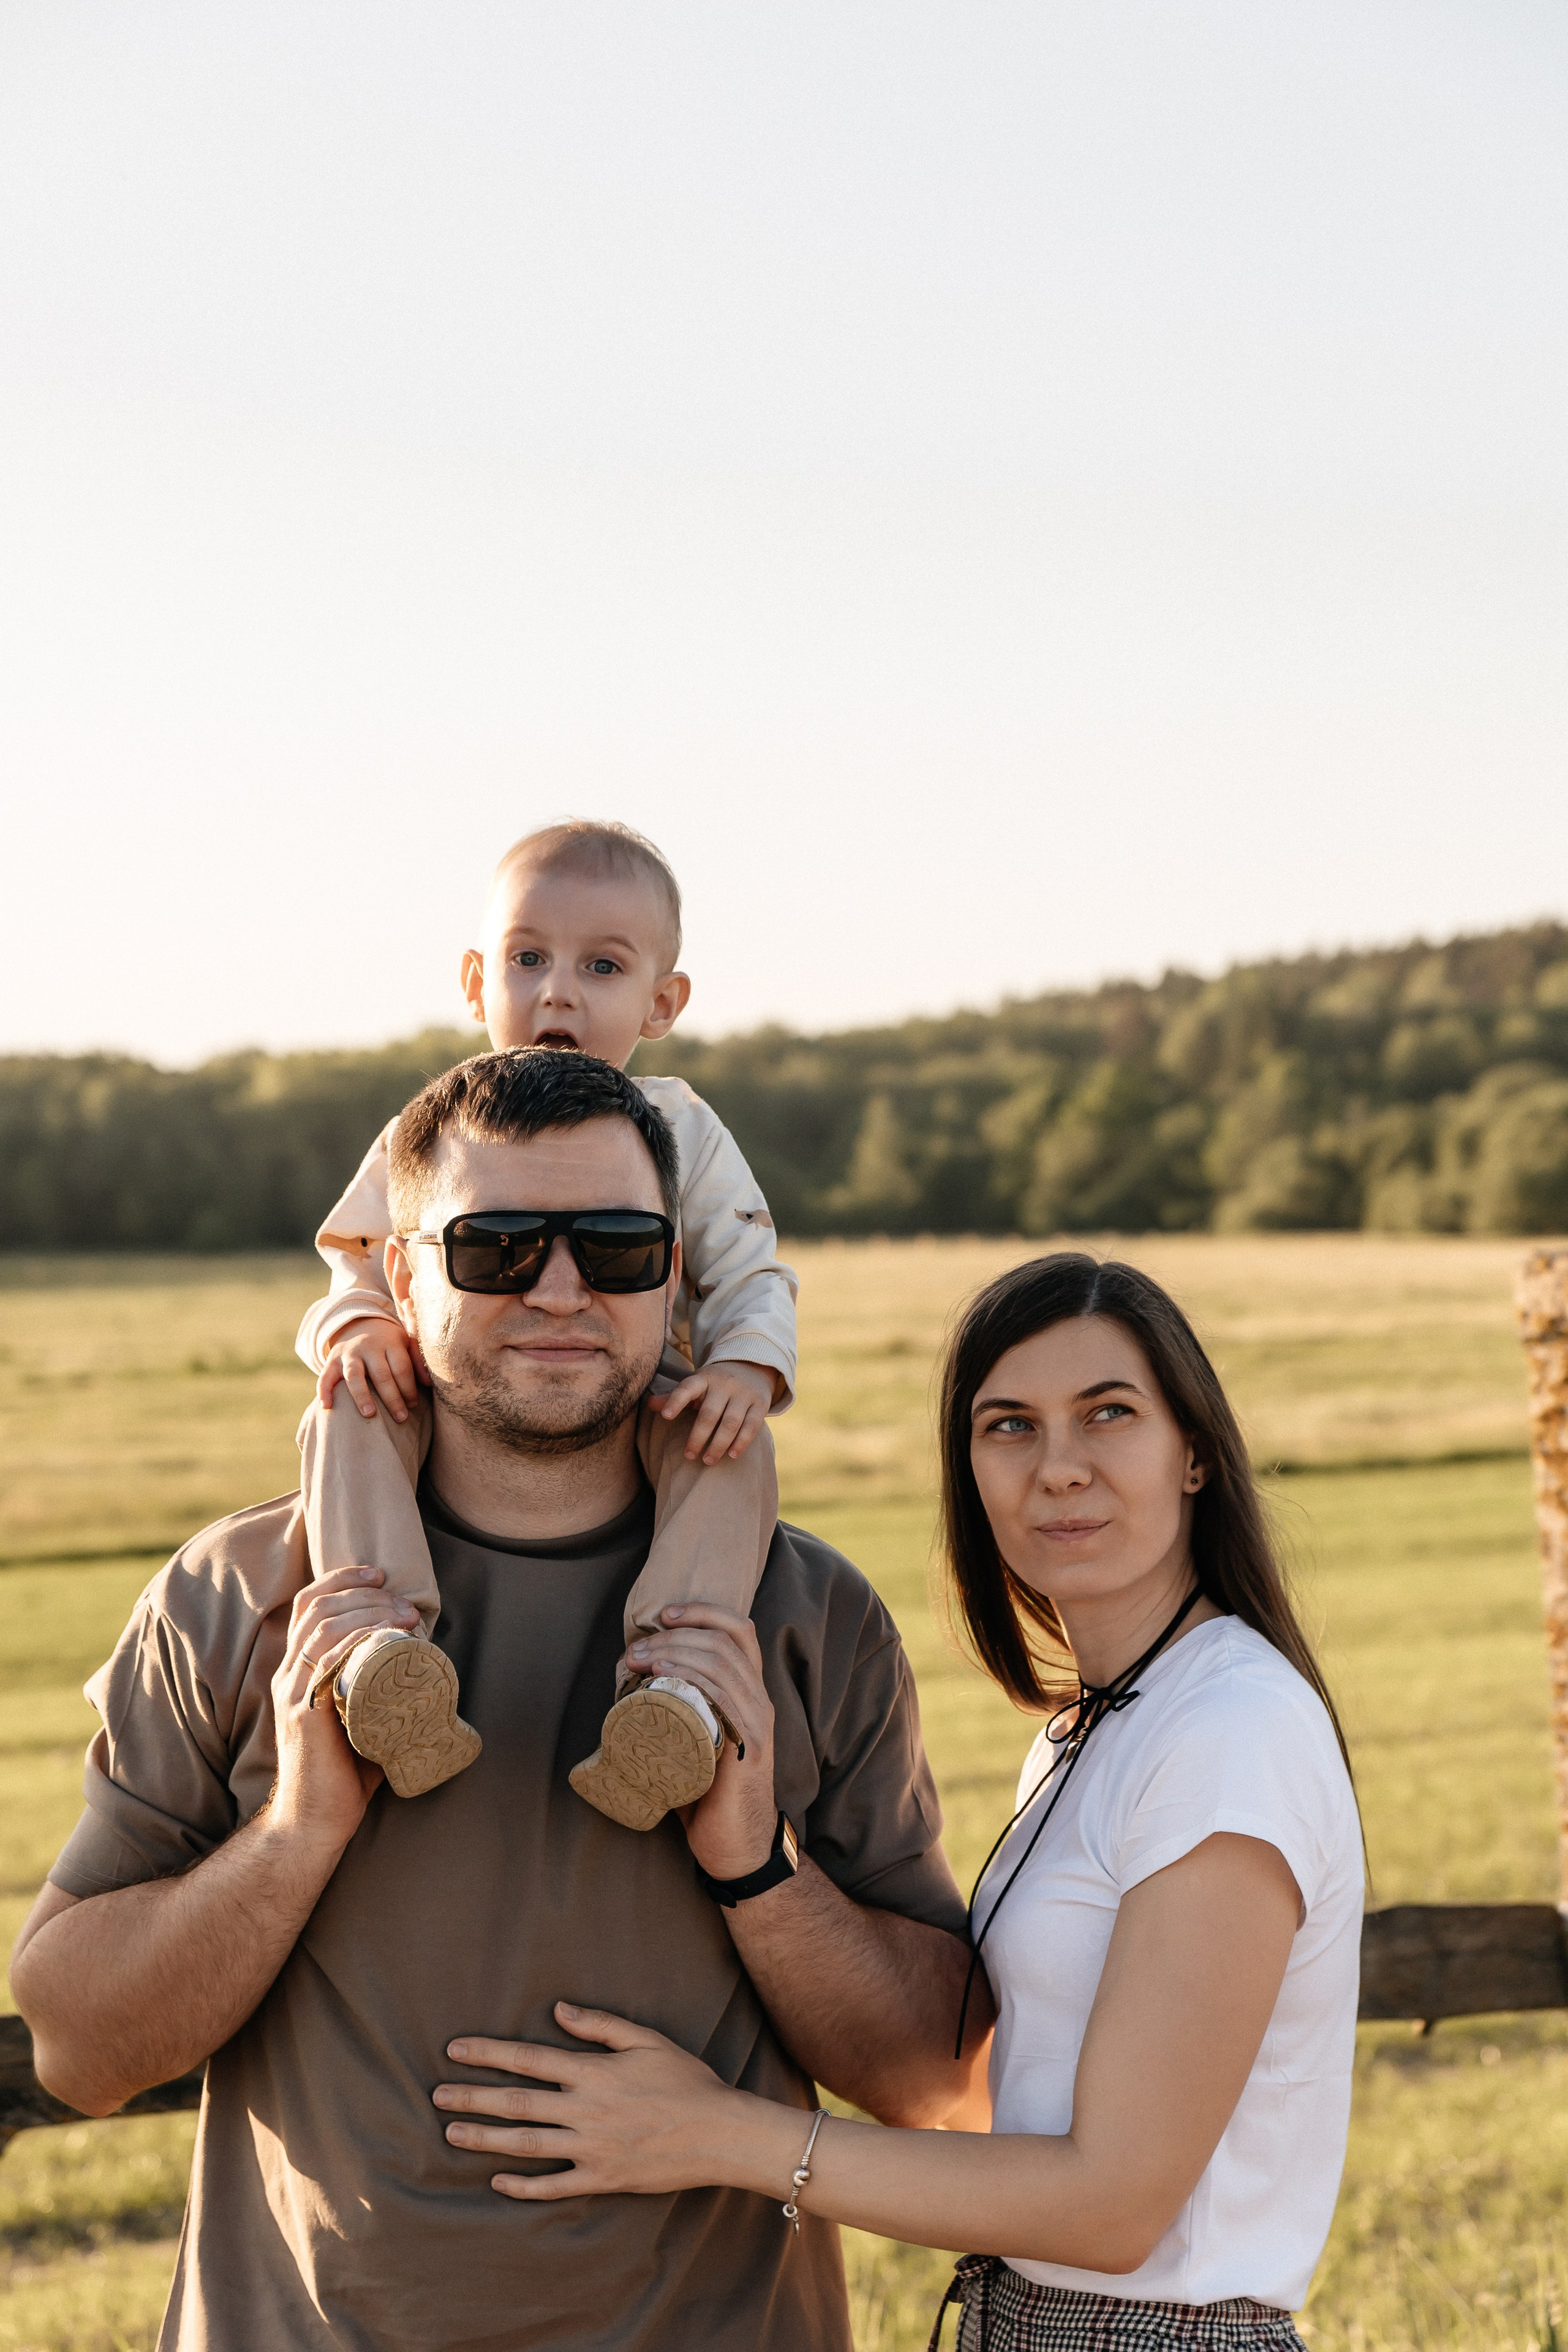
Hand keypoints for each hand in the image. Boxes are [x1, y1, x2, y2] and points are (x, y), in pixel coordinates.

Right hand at [264, 1567, 418, 1854]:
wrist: (313, 1824)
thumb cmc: (344, 1774)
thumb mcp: (361, 1716)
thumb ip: (376, 1689)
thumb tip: (424, 1666)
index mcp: (297, 1670)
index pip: (309, 1605)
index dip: (341, 1579)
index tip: (380, 1573)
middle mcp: (288, 1675)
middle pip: (318, 1608)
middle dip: (365, 1593)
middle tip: (406, 1604)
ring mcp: (293, 1694)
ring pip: (322, 1629)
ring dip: (367, 1612)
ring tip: (405, 1617)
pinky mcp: (303, 1715)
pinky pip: (324, 1663)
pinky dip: (354, 1641)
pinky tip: (381, 1637)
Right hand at [318, 1316, 424, 1421]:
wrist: (360, 1323)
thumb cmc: (389, 1342)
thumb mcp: (406, 1343)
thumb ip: (418, 1361)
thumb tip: (428, 1384)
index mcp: (390, 1343)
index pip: (401, 1368)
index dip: (408, 1388)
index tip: (413, 1406)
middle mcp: (369, 1347)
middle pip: (381, 1374)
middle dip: (392, 1398)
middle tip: (401, 1418)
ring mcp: (349, 1353)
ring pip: (354, 1375)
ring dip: (362, 1395)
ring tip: (370, 1414)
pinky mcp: (332, 1360)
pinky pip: (325, 1376)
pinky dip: (324, 1391)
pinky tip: (327, 1407)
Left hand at [433, 2005, 784, 2201]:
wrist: (719, 2132)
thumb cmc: (686, 2080)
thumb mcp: (646, 2039)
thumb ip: (599, 2025)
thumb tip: (559, 2009)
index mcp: (592, 2072)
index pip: (528, 2058)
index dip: (488, 2054)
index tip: (455, 2051)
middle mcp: (584, 2109)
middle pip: (516, 2102)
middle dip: (472, 2098)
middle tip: (436, 2096)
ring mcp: (590, 2148)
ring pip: (526, 2144)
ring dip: (485, 2139)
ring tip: (452, 2134)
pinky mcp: (601, 2178)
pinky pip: (554, 2185)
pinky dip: (523, 2186)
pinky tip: (498, 2182)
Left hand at [624, 1603, 778, 1881]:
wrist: (735, 1846)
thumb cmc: (706, 1793)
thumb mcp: (693, 1739)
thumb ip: (677, 1711)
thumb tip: (629, 1688)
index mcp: (748, 1693)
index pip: (739, 1632)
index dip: (703, 1612)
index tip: (663, 1613)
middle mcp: (759, 1700)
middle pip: (725, 1641)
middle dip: (675, 1635)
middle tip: (634, 1649)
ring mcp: (758, 1723)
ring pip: (724, 1663)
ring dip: (676, 1652)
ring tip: (639, 1659)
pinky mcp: (752, 1748)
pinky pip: (727, 1699)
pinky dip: (694, 1678)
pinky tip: (664, 1676)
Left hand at [652, 1361, 775, 1462]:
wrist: (752, 1366)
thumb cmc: (715, 1383)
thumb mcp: (696, 1384)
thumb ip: (674, 1396)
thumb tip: (649, 1404)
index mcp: (703, 1378)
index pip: (687, 1388)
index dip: (676, 1401)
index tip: (666, 1416)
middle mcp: (724, 1384)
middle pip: (709, 1413)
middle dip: (698, 1437)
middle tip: (689, 1456)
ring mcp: (743, 1393)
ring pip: (731, 1422)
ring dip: (718, 1444)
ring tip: (707, 1461)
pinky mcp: (760, 1403)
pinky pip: (752, 1426)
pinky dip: (742, 1442)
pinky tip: (731, 1455)